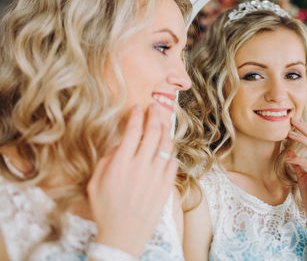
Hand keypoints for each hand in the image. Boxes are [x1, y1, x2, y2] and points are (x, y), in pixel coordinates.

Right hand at [87, 104, 176, 256]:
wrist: (123, 236)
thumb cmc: (105, 210)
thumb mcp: (95, 183)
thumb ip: (107, 161)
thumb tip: (120, 146)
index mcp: (121, 163)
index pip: (132, 131)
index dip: (136, 115)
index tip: (138, 107)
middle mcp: (141, 166)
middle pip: (153, 132)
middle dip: (155, 115)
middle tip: (155, 108)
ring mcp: (156, 176)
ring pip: (167, 145)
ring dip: (166, 131)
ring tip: (164, 124)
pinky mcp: (166, 187)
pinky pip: (173, 163)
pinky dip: (171, 154)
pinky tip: (167, 151)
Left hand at [286, 118, 306, 229]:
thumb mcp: (302, 177)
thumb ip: (297, 164)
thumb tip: (289, 151)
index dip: (306, 130)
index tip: (293, 122)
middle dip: (306, 128)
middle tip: (292, 120)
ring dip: (302, 139)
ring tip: (289, 133)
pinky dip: (297, 160)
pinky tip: (287, 159)